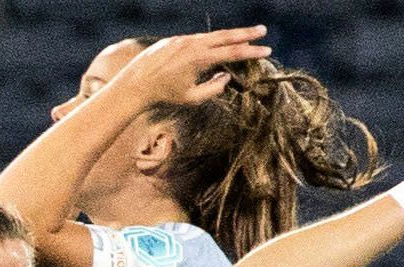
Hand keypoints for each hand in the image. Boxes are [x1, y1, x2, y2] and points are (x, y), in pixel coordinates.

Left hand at [111, 26, 271, 109]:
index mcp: (200, 59)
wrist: (136, 84)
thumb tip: (227, 77)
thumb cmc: (165, 95)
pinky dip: (211, 41)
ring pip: (212, 36)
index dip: (251, 52)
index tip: (267, 50)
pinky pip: (198, 39)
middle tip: (263, 31)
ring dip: (229, 36)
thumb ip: (213, 89)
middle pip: (226, 36)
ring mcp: (183, 40)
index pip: (232, 53)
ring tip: (244, 36)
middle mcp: (193, 45)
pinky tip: (218, 44)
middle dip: (246, 34)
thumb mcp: (192, 99)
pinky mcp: (175, 40)